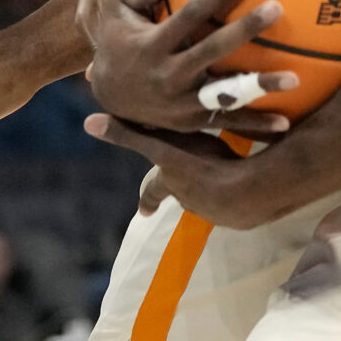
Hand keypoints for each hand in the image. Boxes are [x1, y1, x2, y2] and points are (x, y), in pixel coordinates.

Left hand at [84, 114, 275, 227]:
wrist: (251, 191)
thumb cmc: (204, 165)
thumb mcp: (162, 145)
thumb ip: (127, 134)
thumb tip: (87, 122)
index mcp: (174, 185)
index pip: (154, 191)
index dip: (147, 200)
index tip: (142, 213)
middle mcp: (194, 203)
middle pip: (186, 196)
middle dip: (187, 191)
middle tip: (190, 189)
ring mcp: (221, 214)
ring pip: (214, 199)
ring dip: (217, 191)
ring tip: (226, 182)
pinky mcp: (244, 217)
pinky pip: (241, 203)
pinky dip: (243, 193)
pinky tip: (254, 185)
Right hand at [86, 0, 294, 136]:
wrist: (108, 95)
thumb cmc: (118, 41)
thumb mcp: (117, 10)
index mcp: (152, 45)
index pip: (189, 16)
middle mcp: (168, 75)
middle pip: (212, 49)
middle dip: (245, 28)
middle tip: (276, 8)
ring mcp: (181, 102)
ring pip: (225, 93)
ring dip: (259, 86)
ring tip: (295, 79)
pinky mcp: (191, 122)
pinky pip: (227, 122)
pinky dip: (255, 123)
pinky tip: (286, 121)